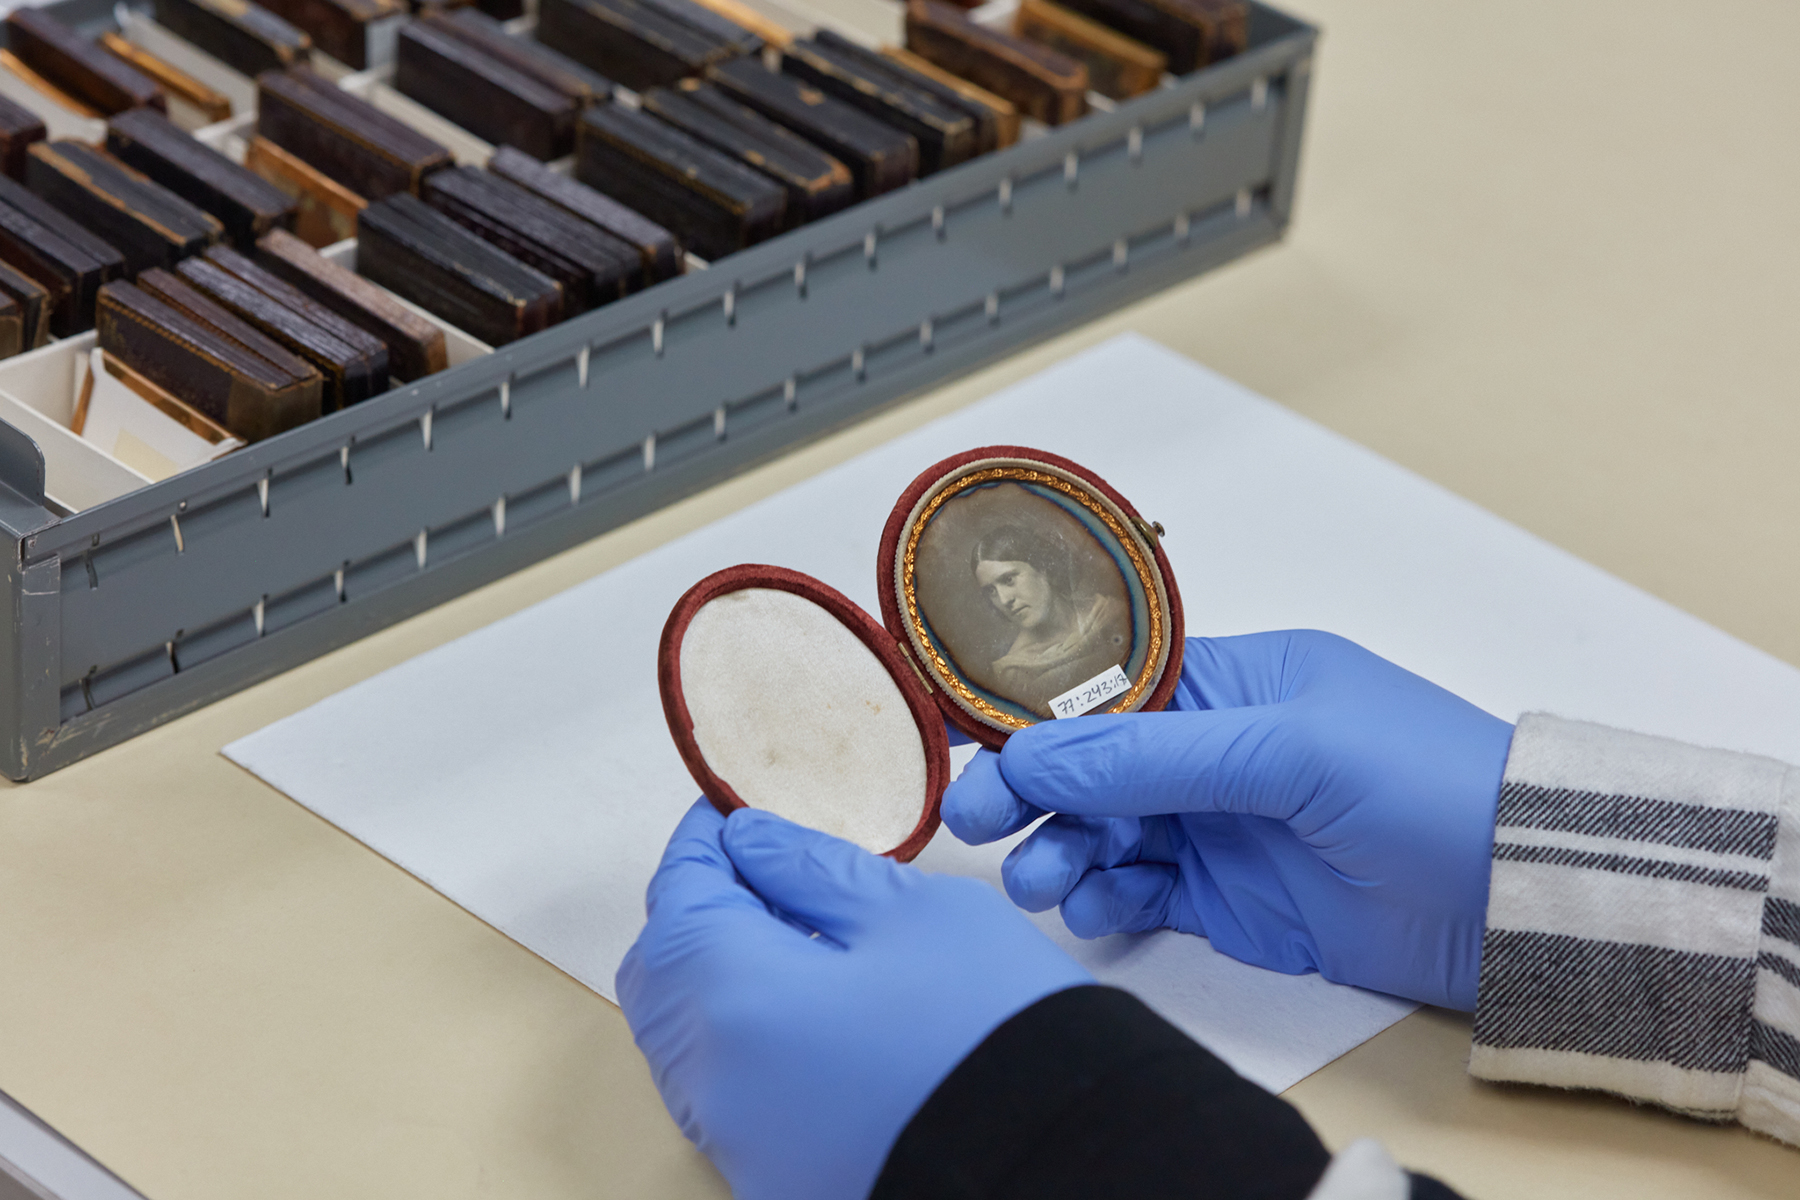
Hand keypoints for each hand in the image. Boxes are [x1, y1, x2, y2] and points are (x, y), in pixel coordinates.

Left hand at [617, 800, 1091, 1199]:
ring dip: (718, 972)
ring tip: (793, 926)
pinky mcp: (780, 1178)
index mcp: (734, 1001)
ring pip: (689, 1038)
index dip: (704, 840)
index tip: (735, 806)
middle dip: (697, 907)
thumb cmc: (995, 1030)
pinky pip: (731, 1091)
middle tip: (759, 862)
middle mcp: (715, 1086)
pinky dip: (747, 1035)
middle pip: (661, 973)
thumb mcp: (912, 913)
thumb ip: (813, 869)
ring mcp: (741, 1144)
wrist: (1061, 1158)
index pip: (679, 895)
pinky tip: (812, 1000)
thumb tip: (753, 843)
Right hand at [941, 631, 1512, 1009]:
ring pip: (1105, 832)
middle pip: (1090, 766)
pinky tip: (1096, 909)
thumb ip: (1156, 755)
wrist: (1514, 898)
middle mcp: (1214, 749)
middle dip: (1030, 794)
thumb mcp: (1288, 753)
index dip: (1037, 721)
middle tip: (977, 829)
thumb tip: (1032, 750)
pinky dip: (1107, 900)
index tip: (980, 756)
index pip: (1106, 691)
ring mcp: (1218, 826)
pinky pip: (1142, 894)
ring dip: (1063, 851)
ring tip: (1045, 881)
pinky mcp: (1229, 901)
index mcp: (1230, 682)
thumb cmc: (1422, 783)